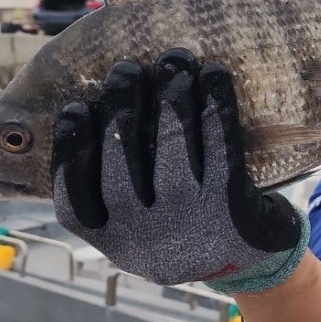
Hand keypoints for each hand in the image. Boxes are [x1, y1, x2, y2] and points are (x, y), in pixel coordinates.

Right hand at [51, 48, 307, 292]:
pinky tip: (215, 75)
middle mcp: (144, 237)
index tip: (75, 106)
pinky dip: (217, 106)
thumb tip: (87, 105)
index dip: (70, 149)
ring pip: (172, 151)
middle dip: (122, 108)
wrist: (250, 262)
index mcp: (110, 239)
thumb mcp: (137, 222)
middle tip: (126, 68)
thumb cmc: (181, 223)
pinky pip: (221, 148)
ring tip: (174, 59)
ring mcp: (189, 224)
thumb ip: (107, 182)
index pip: (74, 197)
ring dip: (172, 97)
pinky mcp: (232, 209)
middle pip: (121, 166)